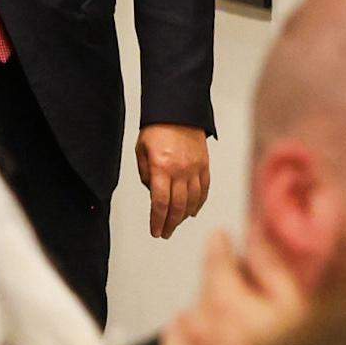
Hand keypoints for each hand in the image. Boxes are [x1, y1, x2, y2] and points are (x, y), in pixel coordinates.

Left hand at [135, 123, 210, 238]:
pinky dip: (198, 204)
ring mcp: (195, 169)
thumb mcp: (141, 150)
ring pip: (192, 201)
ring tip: (175, 225)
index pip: (159, 202)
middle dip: (169, 223)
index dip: (157, 220)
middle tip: (164, 233)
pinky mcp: (205, 165)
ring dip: (183, 217)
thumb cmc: (156, 130)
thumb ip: (145, 174)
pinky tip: (191, 212)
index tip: (155, 231)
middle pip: (177, 206)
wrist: (178, 111)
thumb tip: (153, 193)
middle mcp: (180, 171)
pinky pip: (204, 190)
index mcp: (161, 168)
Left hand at [157, 232, 305, 344]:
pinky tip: (193, 336)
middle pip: (206, 294)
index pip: (217, 266)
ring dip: (205, 313)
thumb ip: (273, 269)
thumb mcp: (303, 311)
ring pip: (189, 321)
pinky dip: (179, 338)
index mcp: (238, 310)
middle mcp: (209, 335)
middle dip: (221, 285)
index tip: (220, 237)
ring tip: (232, 322)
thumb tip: (251, 234)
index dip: (219, 248)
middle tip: (241, 289)